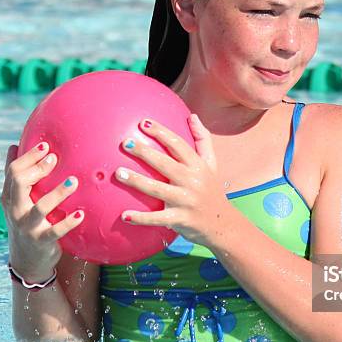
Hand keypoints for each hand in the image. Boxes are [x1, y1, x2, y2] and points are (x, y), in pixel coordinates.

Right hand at [1, 141, 83, 279]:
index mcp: (10, 197)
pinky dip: (68, 222)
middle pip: (20, 183)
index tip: (45, 146)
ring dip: (58, 193)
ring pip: (40, 207)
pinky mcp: (41, 241)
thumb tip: (13, 146)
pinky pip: (56, 231)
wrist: (28, 261)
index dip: (28, 157)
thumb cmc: (27, 222)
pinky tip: (81, 214)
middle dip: (38, 169)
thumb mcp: (18, 201)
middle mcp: (16, 210)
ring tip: (73, 181)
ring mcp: (27, 226)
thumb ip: (18, 177)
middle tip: (55, 158)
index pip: (13, 172)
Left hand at [115, 114, 231, 245]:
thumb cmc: (212, 191)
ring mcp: (186, 201)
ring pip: (157, 189)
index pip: (178, 145)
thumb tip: (193, 116)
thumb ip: (203, 140)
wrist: (223, 224)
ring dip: (136, 181)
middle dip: (145, 152)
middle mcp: (193, 181)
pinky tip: (124, 215)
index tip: (143, 123)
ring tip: (118, 173)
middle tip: (125, 143)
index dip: (161, 132)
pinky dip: (141, 218)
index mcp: (198, 166)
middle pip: (165, 163)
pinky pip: (157, 218)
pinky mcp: (181, 219)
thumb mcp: (212, 165)